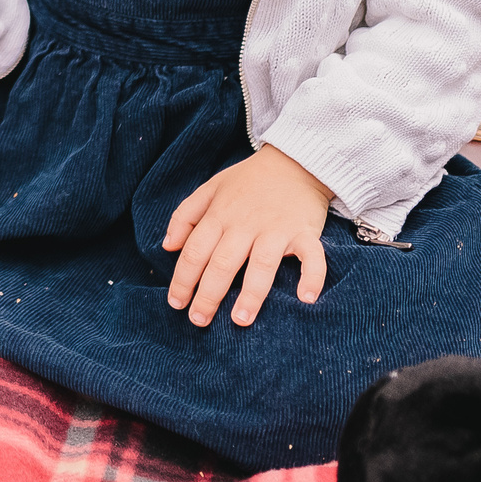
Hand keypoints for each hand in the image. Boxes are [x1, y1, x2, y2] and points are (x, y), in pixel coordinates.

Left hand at [162, 145, 331, 326]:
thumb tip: (168, 246)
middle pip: (222, 263)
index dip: (183, 278)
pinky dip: (312, 276)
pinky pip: (312, 256)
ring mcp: (277, 229)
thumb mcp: (210, 188)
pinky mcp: (305, 232)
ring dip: (250, 295)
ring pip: (261, 265)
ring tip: (240, 321)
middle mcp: (245, 224)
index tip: (176, 303)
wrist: (295, 160)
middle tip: (199, 321)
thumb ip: (185, 216)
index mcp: (220, 215)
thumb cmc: (249, 180)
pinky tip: (305, 299)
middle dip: (208, 295)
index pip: (195, 251)